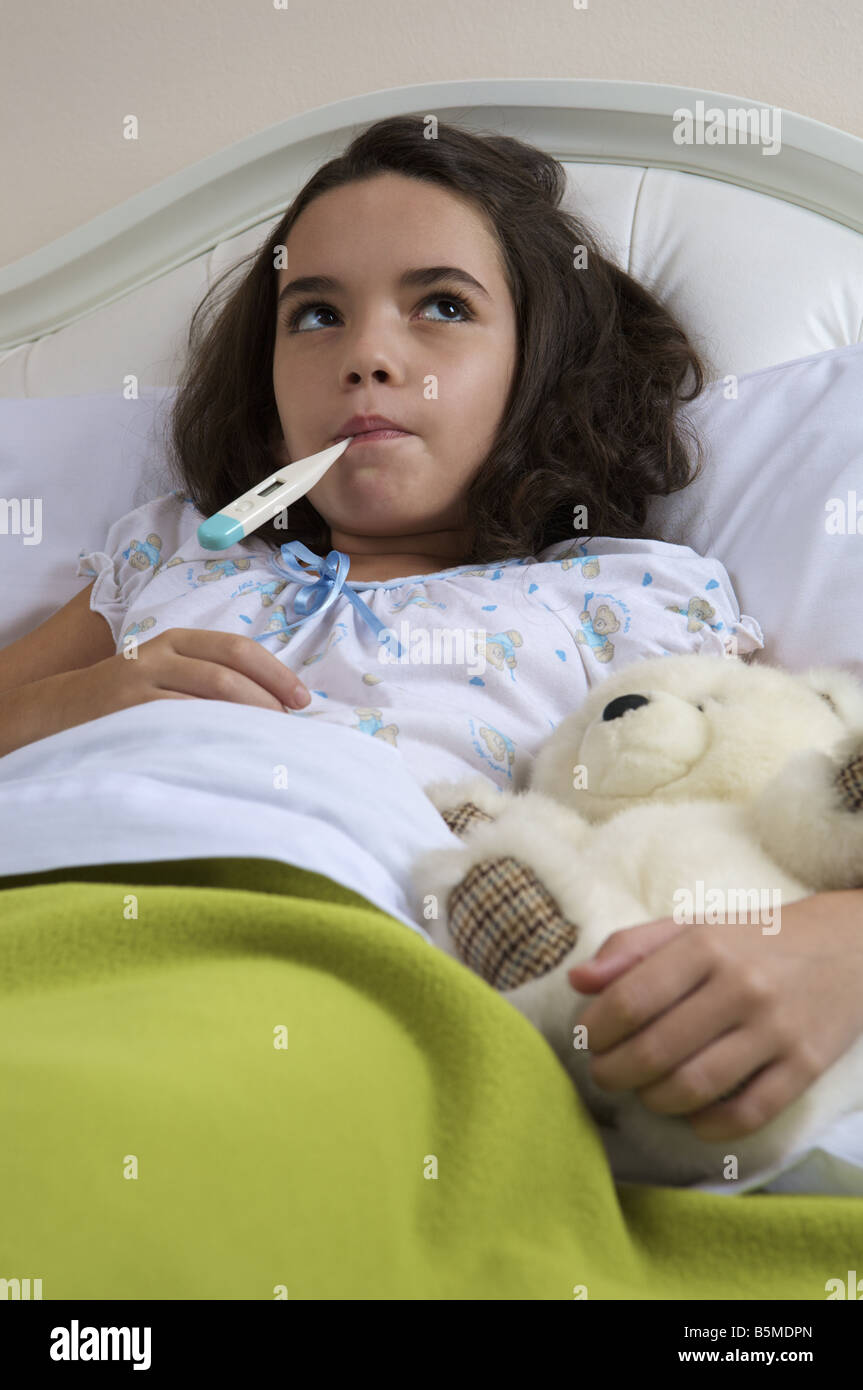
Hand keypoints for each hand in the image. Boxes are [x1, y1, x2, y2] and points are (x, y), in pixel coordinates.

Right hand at [52, 627, 310, 732]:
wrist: (58, 710)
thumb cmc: (128, 697)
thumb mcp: (167, 672)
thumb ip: (209, 678)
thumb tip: (274, 704)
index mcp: (177, 640)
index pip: (237, 648)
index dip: (275, 673)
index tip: (303, 700)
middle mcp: (159, 655)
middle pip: (227, 673)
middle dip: (266, 701)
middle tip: (288, 728)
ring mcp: (140, 684)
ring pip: (207, 699)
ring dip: (245, 721)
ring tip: (267, 742)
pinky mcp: (125, 713)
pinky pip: (179, 724)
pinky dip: (211, 738)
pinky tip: (230, 753)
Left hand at [567, 890, 862, 1140]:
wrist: (850, 945)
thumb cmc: (754, 939)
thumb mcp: (693, 927)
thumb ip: (631, 948)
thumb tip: (578, 981)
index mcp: (706, 945)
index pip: (631, 1000)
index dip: (595, 1029)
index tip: (586, 1039)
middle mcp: (741, 986)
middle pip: (655, 1050)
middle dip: (614, 1072)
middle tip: (604, 1074)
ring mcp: (776, 1029)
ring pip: (694, 1087)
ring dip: (654, 1100)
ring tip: (644, 1091)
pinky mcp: (806, 1066)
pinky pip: (747, 1114)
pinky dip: (707, 1125)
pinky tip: (691, 1114)